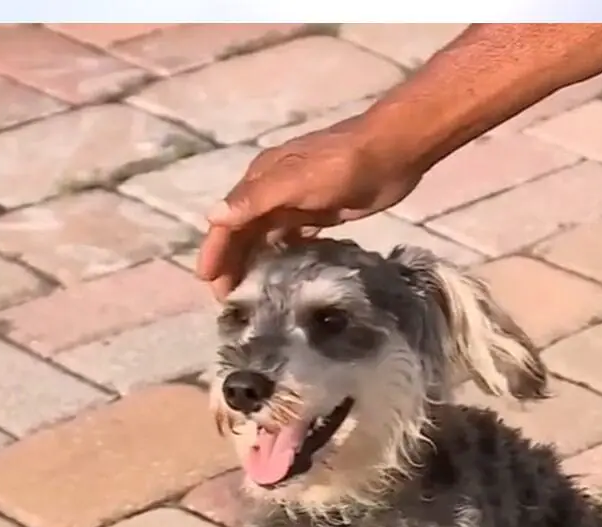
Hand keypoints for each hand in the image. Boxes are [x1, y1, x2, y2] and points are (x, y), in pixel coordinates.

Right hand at [198, 116, 426, 299]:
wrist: (394, 151)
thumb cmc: (343, 164)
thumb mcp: (296, 181)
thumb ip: (256, 199)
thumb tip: (213, 217)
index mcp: (261, 178)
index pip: (228, 220)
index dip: (215, 250)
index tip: (208, 282)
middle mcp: (274, 190)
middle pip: (244, 231)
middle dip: (232, 262)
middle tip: (228, 300)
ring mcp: (298, 202)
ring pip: (266, 237)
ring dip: (255, 262)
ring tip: (251, 294)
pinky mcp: (321, 213)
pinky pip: (292, 238)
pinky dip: (283, 256)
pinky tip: (284, 276)